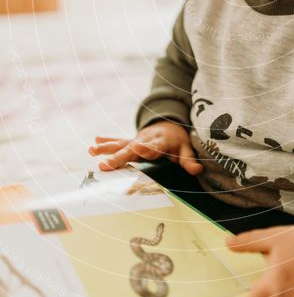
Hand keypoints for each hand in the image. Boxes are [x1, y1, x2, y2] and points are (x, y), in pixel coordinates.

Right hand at [88, 121, 202, 174]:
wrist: (168, 126)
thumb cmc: (177, 140)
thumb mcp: (186, 148)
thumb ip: (189, 160)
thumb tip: (198, 170)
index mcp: (160, 142)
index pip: (154, 147)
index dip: (147, 148)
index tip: (137, 148)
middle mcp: (145, 140)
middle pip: (131, 149)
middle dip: (118, 156)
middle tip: (105, 164)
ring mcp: (136, 140)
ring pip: (121, 144)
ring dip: (107, 148)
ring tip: (92, 150)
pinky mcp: (130, 141)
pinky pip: (117, 141)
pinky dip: (107, 141)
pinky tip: (94, 143)